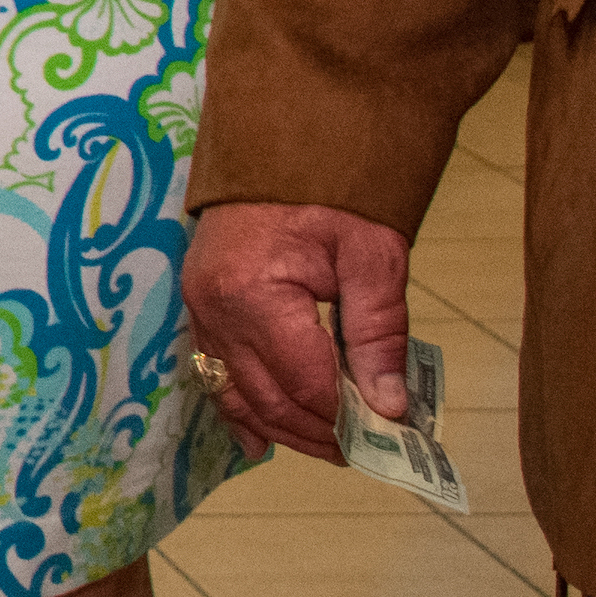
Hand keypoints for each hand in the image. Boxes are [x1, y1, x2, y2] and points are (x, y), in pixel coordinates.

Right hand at [182, 200, 415, 461]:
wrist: (276, 145)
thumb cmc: (329, 193)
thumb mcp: (372, 256)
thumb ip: (379, 334)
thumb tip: (391, 408)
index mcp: (253, 295)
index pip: (305, 382)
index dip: (351, 420)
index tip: (397, 437)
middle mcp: (214, 311)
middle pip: (268, 399)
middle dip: (322, 434)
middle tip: (375, 452)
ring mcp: (198, 311)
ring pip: (238, 397)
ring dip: (287, 430)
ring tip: (336, 447)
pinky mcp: (198, 308)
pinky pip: (214, 376)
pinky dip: (242, 412)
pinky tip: (262, 442)